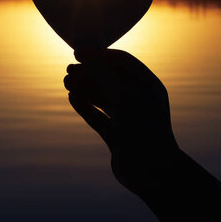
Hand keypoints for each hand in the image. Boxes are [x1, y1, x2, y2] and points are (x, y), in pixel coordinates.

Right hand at [64, 49, 180, 194]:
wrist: (154, 173)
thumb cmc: (143, 127)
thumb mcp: (122, 93)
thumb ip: (101, 70)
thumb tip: (83, 48)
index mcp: (148, 86)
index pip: (122, 62)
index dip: (100, 54)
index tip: (79, 51)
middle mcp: (139, 101)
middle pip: (109, 79)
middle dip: (88, 72)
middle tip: (69, 69)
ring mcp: (127, 119)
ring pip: (102, 98)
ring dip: (84, 88)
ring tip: (66, 82)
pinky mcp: (116, 137)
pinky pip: (97, 117)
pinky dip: (84, 107)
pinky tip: (72, 98)